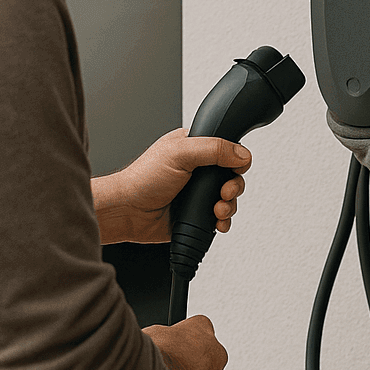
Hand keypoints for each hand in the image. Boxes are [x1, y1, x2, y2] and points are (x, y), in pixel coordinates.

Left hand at [93, 129, 249, 243]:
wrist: (128, 212)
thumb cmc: (142, 179)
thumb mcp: (180, 153)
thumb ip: (213, 149)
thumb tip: (242, 154)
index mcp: (195, 147)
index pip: (228, 149)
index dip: (236, 160)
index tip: (233, 170)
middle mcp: (198, 170)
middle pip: (232, 176)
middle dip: (234, 187)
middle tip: (224, 193)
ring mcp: (198, 193)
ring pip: (229, 199)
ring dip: (229, 206)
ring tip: (217, 209)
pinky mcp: (197, 213)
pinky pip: (220, 218)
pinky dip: (223, 221)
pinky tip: (216, 221)